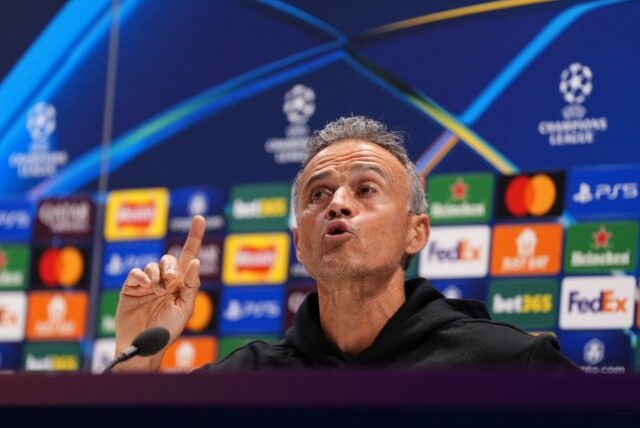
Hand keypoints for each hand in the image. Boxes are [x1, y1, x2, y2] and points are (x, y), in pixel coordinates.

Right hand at [113, 215, 204, 370]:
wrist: (143, 347)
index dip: (194, 236)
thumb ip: (191, 286)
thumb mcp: (185, 310)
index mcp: (182, 283)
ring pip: (152, 264)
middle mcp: (165, 280)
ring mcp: (148, 283)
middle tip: (171, 280)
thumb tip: (196, 262)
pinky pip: (136, 273)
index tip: (199, 218)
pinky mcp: (131, 287)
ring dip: (157, 274)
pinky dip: (141, 275)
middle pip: (170, 259)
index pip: (189, 256)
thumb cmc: (167, 331)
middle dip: (171, 266)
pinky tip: (146, 285)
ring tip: (157, 289)